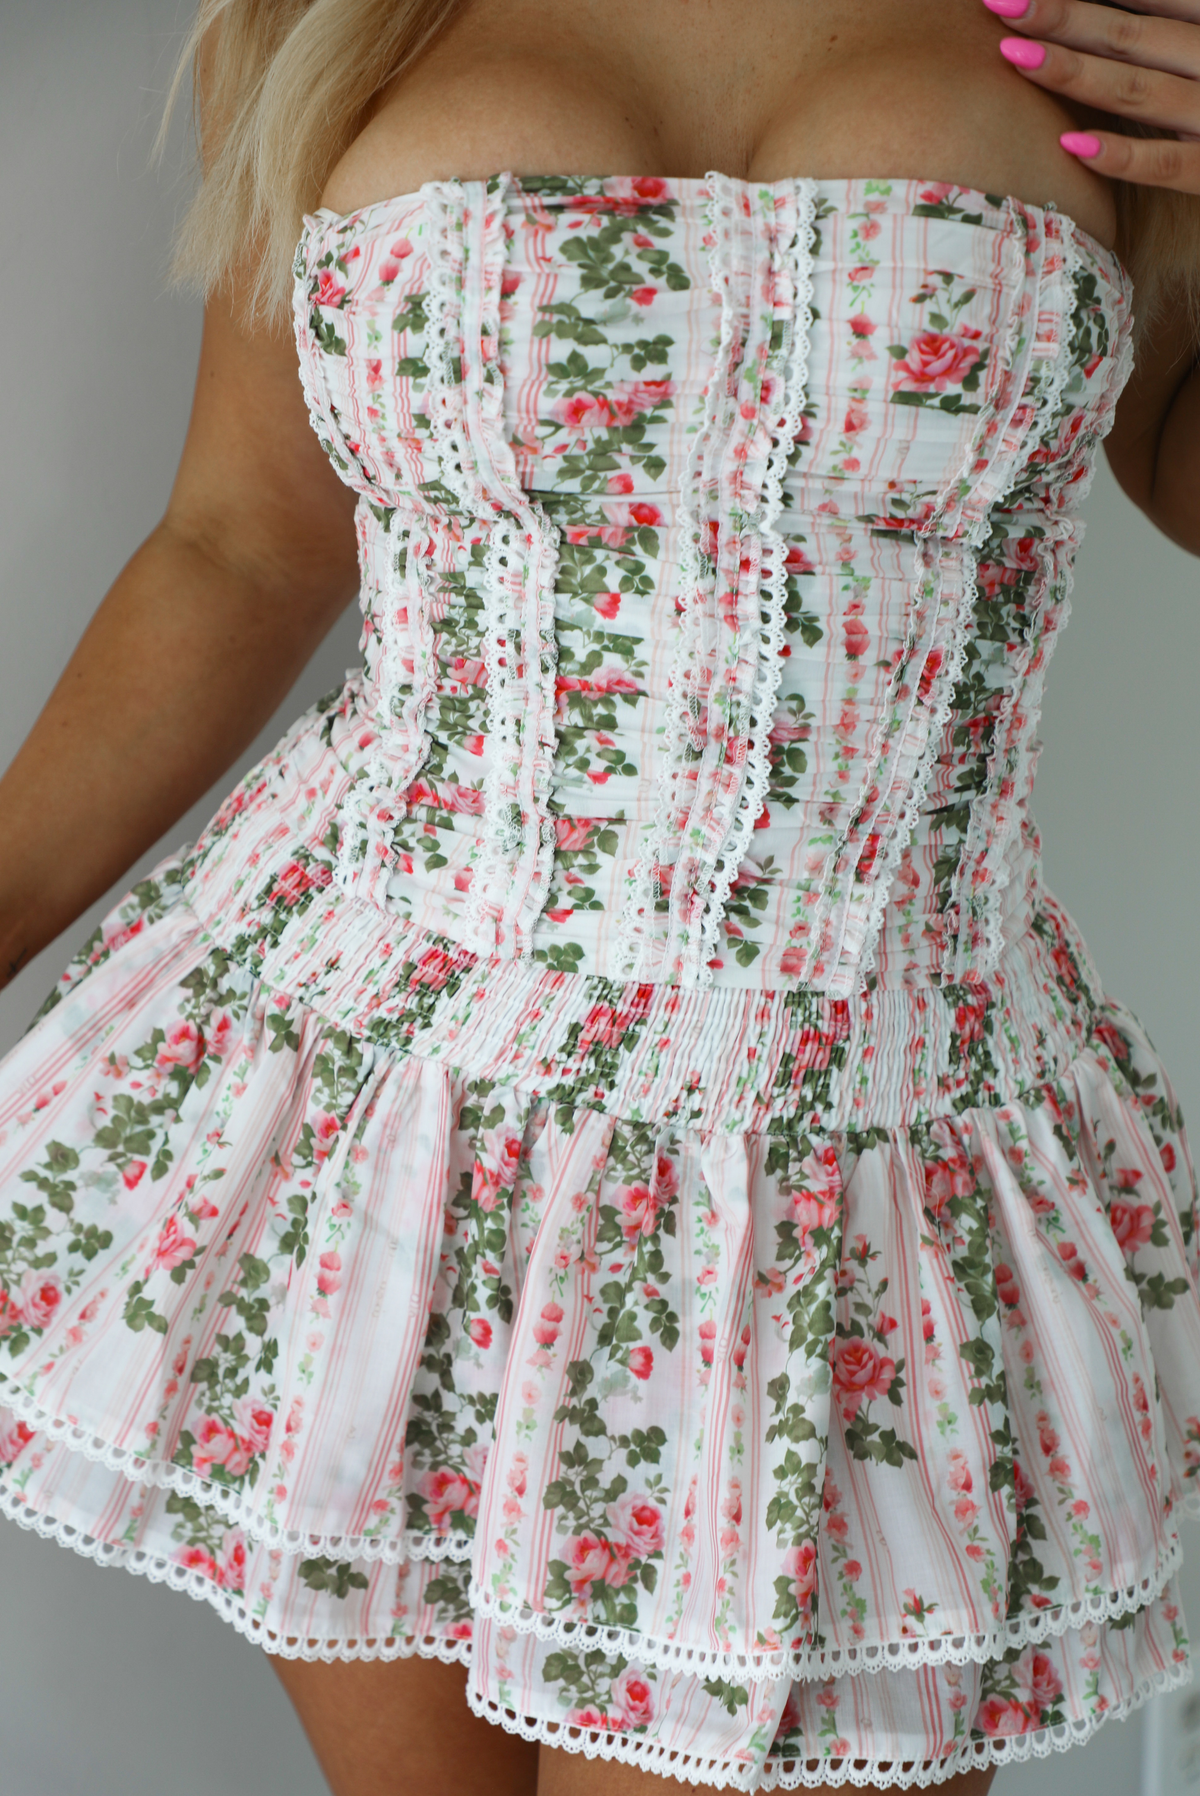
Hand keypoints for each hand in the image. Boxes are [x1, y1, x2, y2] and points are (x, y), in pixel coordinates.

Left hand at [982, 0, 1199, 191]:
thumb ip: (1175, 22)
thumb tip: (1117, 17)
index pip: (1152, 0)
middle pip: (1132, 35)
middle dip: (1065, 17)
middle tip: (1001, 1)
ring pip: (1140, 91)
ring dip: (1075, 73)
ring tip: (1014, 55)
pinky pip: (1169, 163)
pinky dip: (1122, 154)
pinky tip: (1070, 144)